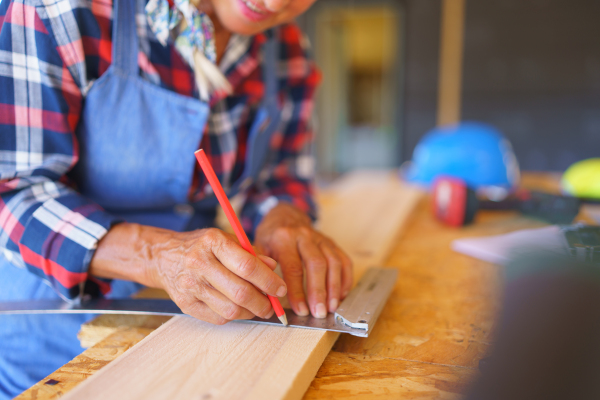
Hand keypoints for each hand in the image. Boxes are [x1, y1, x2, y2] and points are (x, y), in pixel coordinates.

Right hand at [90, 223, 286, 324]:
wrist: (162, 256)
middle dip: (263, 303)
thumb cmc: (200, 246)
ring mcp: (190, 285)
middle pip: (240, 292)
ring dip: (250, 312)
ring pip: (230, 309)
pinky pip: (218, 318)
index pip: (247, 265)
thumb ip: (250, 253)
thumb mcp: (225, 239)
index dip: (269, 280)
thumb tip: (273, 267)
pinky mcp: (185, 304)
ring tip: (257, 307)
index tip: (281, 289)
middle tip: (272, 305)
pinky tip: (238, 308)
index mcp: (213, 242)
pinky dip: (234, 316)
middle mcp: (199, 263)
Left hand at [255, 203, 352, 318]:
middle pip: (317, 264)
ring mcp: (321, 239)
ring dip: (334, 287)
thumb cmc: (271, 236)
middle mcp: (304, 236)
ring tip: (332, 307)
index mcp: (284, 238)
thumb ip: (262, 267)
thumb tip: (267, 293)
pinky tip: (341, 295)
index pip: (293, 267)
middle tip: (320, 312)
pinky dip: (345, 279)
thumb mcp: (258, 247)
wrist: (285, 216)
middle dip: (319, 291)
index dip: (298, 291)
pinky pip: (343, 260)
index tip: (301, 310)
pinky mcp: (332, 243)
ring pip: (333, 262)